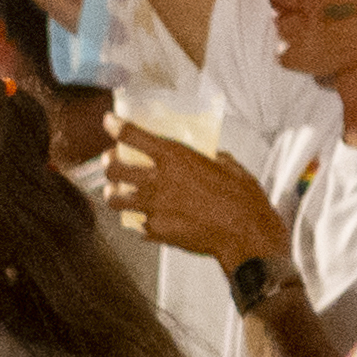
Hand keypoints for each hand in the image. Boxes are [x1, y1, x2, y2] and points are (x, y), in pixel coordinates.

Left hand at [100, 127, 289, 282]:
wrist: (247, 234)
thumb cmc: (243, 199)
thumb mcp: (228, 166)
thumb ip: (209, 157)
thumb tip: (206, 155)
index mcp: (175, 158)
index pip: (133, 136)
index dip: (115, 126)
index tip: (109, 122)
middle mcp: (158, 181)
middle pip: (113, 169)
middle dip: (109, 164)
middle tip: (113, 163)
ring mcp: (154, 207)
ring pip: (115, 199)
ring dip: (115, 193)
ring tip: (120, 192)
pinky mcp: (157, 230)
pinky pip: (137, 223)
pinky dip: (140, 220)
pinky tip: (149, 219)